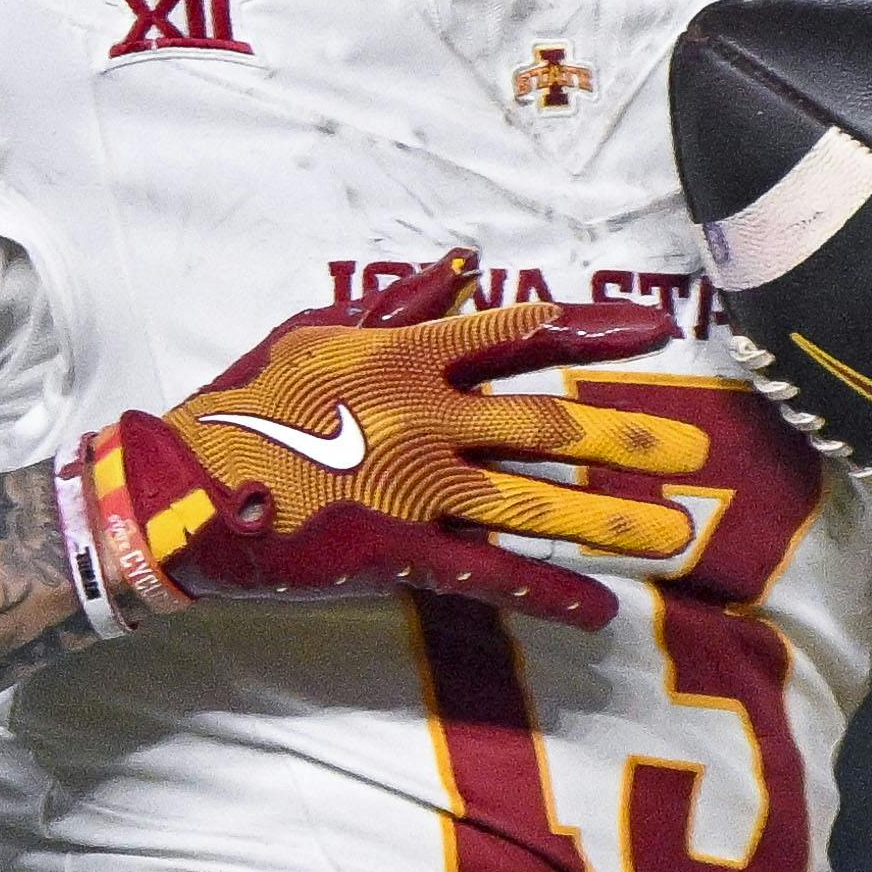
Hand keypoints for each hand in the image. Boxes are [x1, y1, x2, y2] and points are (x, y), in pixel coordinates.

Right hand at [72, 259, 702, 632]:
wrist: (175, 490)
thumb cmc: (239, 405)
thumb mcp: (312, 333)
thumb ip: (395, 304)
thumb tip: (460, 263)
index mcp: (405, 356)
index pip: (518, 332)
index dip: (594, 326)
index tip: (658, 328)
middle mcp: (424, 417)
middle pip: (549, 422)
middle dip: (629, 436)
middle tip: (696, 451)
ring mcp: (414, 488)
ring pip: (534, 501)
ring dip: (609, 519)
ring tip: (675, 533)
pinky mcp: (396, 551)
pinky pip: (486, 574)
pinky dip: (545, 592)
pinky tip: (600, 608)